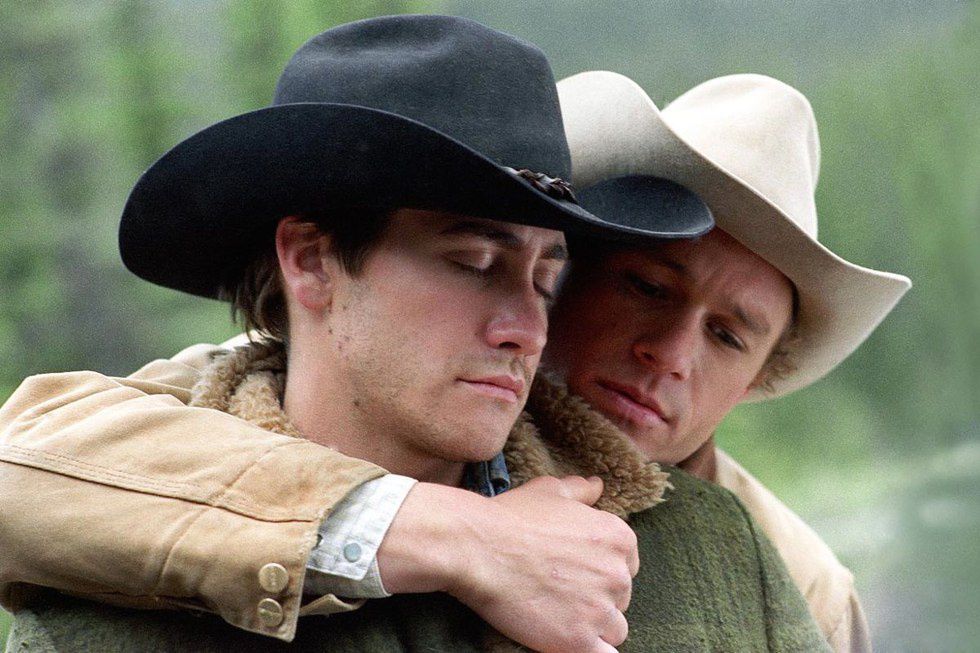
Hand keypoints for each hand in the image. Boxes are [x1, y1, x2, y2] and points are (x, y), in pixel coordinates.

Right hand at [377, 476, 637, 651]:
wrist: (479, 548)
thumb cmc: (512, 516)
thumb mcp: (549, 491)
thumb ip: (580, 490)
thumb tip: (597, 485)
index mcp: (617, 536)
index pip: (627, 563)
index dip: (601, 569)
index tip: (576, 571)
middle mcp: (618, 573)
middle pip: (620, 597)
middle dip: (597, 597)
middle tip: (562, 592)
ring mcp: (600, 609)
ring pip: (614, 628)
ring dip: (594, 626)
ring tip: (562, 618)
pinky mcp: (579, 640)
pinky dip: (593, 651)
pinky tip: (572, 642)